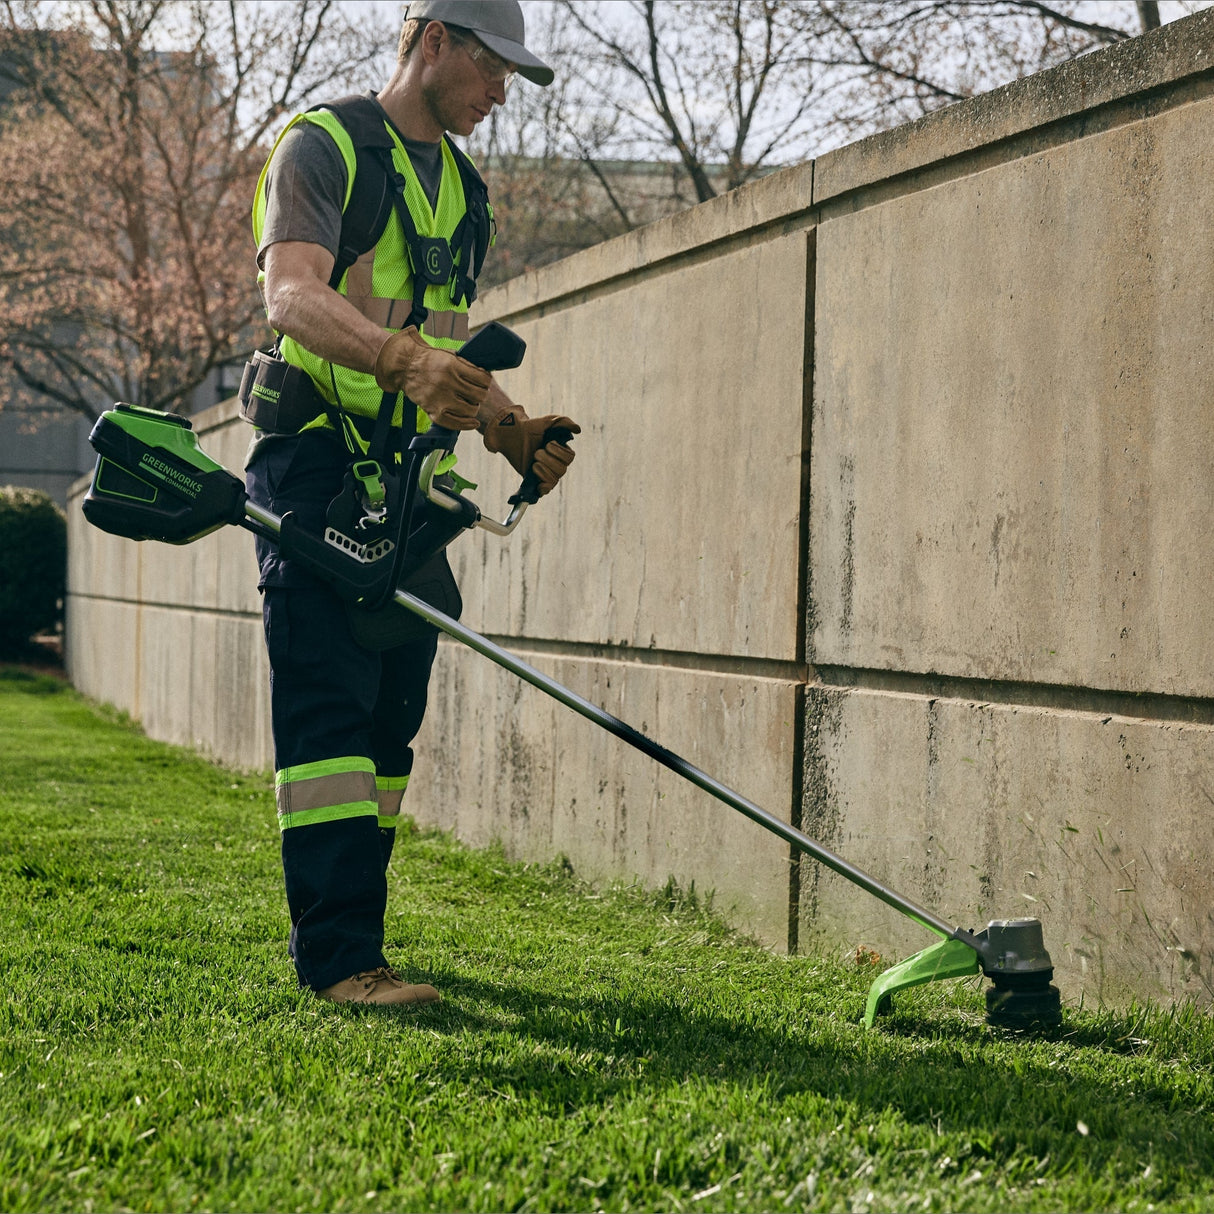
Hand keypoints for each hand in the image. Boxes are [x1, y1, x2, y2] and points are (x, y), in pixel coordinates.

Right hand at [373, 327, 489, 429]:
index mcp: (453, 366)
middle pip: (479, 395)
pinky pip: (455, 423)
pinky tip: (473, 422)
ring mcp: (441, 398)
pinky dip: (466, 424)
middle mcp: (448, 382)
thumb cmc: (429, 360)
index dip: (486, 381)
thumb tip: (485, 374)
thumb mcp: (449, 354)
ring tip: (470, 403)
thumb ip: (467, 364)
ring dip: (474, 407)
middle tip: (477, 393)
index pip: (483, 379)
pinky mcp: (433, 410)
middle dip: (481, 394)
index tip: (484, 382)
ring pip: (471, 410)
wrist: (405, 366)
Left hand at [481, 405, 580, 494]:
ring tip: (533, 463)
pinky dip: (544, 488)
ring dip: (543, 470)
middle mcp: (556, 463)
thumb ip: (563, 422)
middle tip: (536, 452)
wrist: (513, 435)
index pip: (569, 458)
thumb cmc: (531, 428)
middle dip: (548, 460)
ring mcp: (546, 472)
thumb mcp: (547, 421)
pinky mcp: (536, 480)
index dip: (559, 452)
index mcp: (561, 451)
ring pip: (554, 480)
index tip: (547, 444)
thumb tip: (578, 430)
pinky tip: (539, 484)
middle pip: (561, 470)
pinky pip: (546, 490)